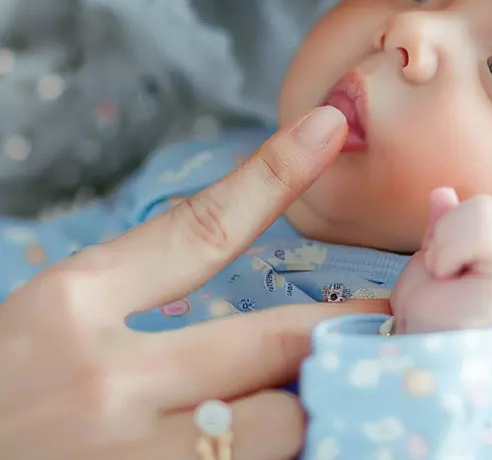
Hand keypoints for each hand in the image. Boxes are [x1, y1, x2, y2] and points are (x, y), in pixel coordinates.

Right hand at [0, 106, 386, 459]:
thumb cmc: (4, 387)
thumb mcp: (56, 318)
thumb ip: (141, 291)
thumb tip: (237, 265)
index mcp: (76, 303)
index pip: (201, 229)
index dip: (274, 174)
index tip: (327, 127)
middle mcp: (104, 378)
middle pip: (270, 340)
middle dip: (341, 325)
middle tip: (389, 311)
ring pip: (276, 427)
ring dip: (299, 412)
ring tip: (298, 404)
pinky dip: (275, 455)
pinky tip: (266, 444)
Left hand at [390, 189, 491, 333]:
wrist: (422, 337)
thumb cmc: (426, 305)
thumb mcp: (429, 254)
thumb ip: (442, 225)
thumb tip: (443, 192)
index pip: (480, 205)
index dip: (447, 228)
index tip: (439, 263)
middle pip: (484, 205)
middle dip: (447, 234)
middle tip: (443, 271)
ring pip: (483, 212)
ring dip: (447, 244)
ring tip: (448, 277)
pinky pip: (478, 233)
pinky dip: (448, 252)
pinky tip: (452, 284)